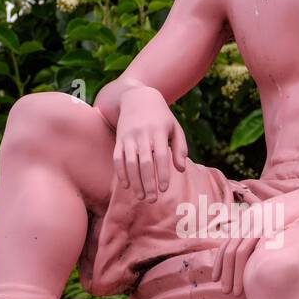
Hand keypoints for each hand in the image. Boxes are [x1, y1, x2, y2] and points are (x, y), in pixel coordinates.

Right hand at [113, 86, 187, 200]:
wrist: (137, 98)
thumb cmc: (161, 117)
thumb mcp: (175, 128)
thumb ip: (180, 148)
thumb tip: (181, 170)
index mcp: (159, 132)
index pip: (161, 156)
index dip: (162, 173)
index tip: (164, 189)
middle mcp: (143, 135)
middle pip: (144, 162)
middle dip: (148, 183)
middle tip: (153, 200)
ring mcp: (129, 137)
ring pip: (130, 163)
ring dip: (134, 182)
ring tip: (141, 197)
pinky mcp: (119, 140)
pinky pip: (117, 158)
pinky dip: (121, 173)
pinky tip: (126, 185)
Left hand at [212, 186, 298, 295]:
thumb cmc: (293, 212)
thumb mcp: (270, 218)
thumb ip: (260, 231)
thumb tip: (254, 250)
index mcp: (246, 219)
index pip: (226, 244)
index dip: (219, 263)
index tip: (216, 278)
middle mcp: (248, 221)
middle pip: (229, 251)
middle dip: (225, 273)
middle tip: (224, 291)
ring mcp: (258, 224)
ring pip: (239, 253)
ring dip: (235, 274)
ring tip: (235, 292)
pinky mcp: (270, 229)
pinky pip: (255, 250)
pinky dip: (249, 266)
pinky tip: (252, 279)